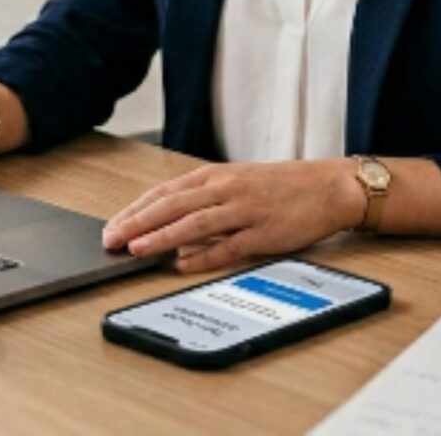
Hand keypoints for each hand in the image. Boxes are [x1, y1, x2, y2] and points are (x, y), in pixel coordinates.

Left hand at [100, 160, 365, 274]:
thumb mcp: (237, 182)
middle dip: (138, 222)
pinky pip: (228, 246)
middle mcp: (226, 189)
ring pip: (195, 223)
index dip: (136, 209)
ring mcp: (245, 211)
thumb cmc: (282, 186)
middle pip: (172, 205)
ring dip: (163, 237)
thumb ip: (204, 201)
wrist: (329, 187)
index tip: (113, 224)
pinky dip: (203, 257)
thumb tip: (169, 223)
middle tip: (111, 239)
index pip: (165, 192)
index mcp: (217, 175)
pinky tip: (182, 265)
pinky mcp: (264, 233)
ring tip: (137, 249)